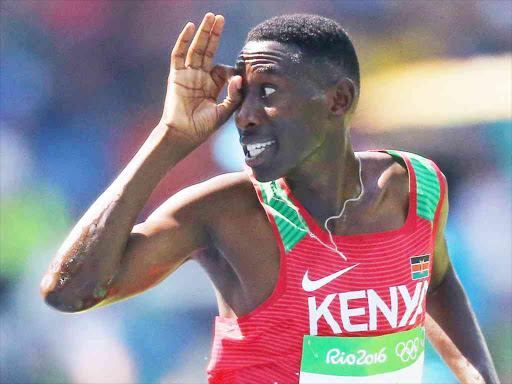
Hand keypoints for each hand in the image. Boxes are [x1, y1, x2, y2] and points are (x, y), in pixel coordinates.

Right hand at [160, 13, 241, 143]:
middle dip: (214, 34)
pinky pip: (179, 54)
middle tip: (220, 18)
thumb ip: (234, 96)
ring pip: (196, 48)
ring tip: (210, 17)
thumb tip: (239, 77)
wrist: (184, 134)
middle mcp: (200, 77)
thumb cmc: (203, 127)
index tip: (236, 80)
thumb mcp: (224, 112)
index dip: (230, 71)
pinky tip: (191, 27)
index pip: (223, 70)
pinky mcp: (176, 75)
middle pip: (208, 51)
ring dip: (204, 32)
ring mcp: (188, 74)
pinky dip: (184, 40)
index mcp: (212, 86)